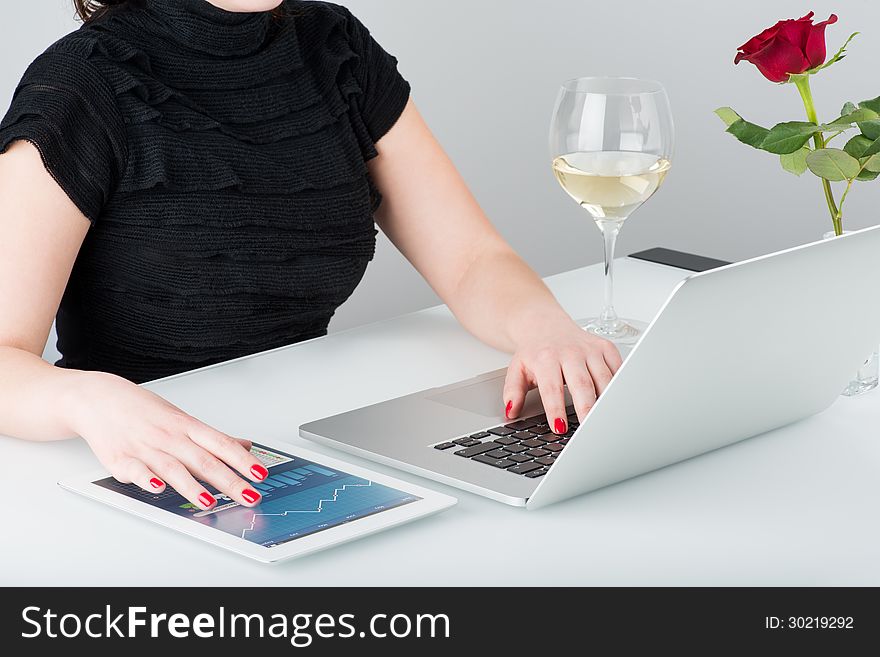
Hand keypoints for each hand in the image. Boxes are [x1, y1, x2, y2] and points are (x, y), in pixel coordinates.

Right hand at [64, 372, 268, 509]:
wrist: (99, 399)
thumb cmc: (143, 410)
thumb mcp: (182, 418)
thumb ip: (212, 438)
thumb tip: (244, 446)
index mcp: (187, 426)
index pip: (221, 444)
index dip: (242, 460)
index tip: (260, 474)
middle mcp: (170, 437)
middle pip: (203, 460)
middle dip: (229, 480)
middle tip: (249, 496)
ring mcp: (145, 448)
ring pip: (173, 468)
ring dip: (192, 486)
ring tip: (210, 502)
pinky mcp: (121, 459)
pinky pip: (136, 470)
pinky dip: (147, 480)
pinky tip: (158, 490)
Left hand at [503, 318, 622, 432]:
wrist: (545, 325)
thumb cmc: (535, 352)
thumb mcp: (517, 369)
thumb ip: (512, 392)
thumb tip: (511, 412)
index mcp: (547, 358)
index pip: (552, 388)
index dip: (556, 409)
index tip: (559, 428)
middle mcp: (570, 352)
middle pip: (582, 385)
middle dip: (587, 409)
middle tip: (589, 430)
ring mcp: (590, 349)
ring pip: (604, 379)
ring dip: (606, 402)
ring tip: (607, 422)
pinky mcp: (606, 347)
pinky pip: (618, 369)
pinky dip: (619, 387)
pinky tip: (617, 402)